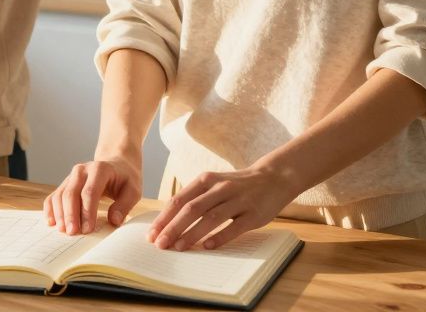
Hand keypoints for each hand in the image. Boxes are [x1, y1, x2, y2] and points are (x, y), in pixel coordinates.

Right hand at [44, 156, 142, 234]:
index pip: (90, 192)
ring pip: (60, 195)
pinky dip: (50, 209)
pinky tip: (51, 223)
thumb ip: (125, 205)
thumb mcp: (133, 190)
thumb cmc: (125, 180)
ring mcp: (71, 176)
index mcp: (100, 169)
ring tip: (63, 231)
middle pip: (71, 193)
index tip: (88, 230)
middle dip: (70, 214)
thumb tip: (114, 221)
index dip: (87, 212)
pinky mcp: (65, 184)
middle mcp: (82, 170)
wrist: (116, 165)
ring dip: (59, 214)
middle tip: (72, 233)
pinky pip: (53, 196)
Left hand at [147, 166, 298, 250]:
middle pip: (192, 209)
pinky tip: (207, 247)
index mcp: (206, 180)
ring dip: (193, 233)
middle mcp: (220, 188)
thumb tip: (168, 222)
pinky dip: (220, 237)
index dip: (164, 218)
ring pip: (211, 217)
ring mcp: (238, 200)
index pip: (179, 200)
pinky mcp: (254, 213)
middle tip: (160, 245)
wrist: (274, 177)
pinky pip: (235, 226)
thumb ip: (194, 199)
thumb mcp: (214, 184)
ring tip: (179, 248)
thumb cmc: (237, 186)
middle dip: (173, 227)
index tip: (152, 234)